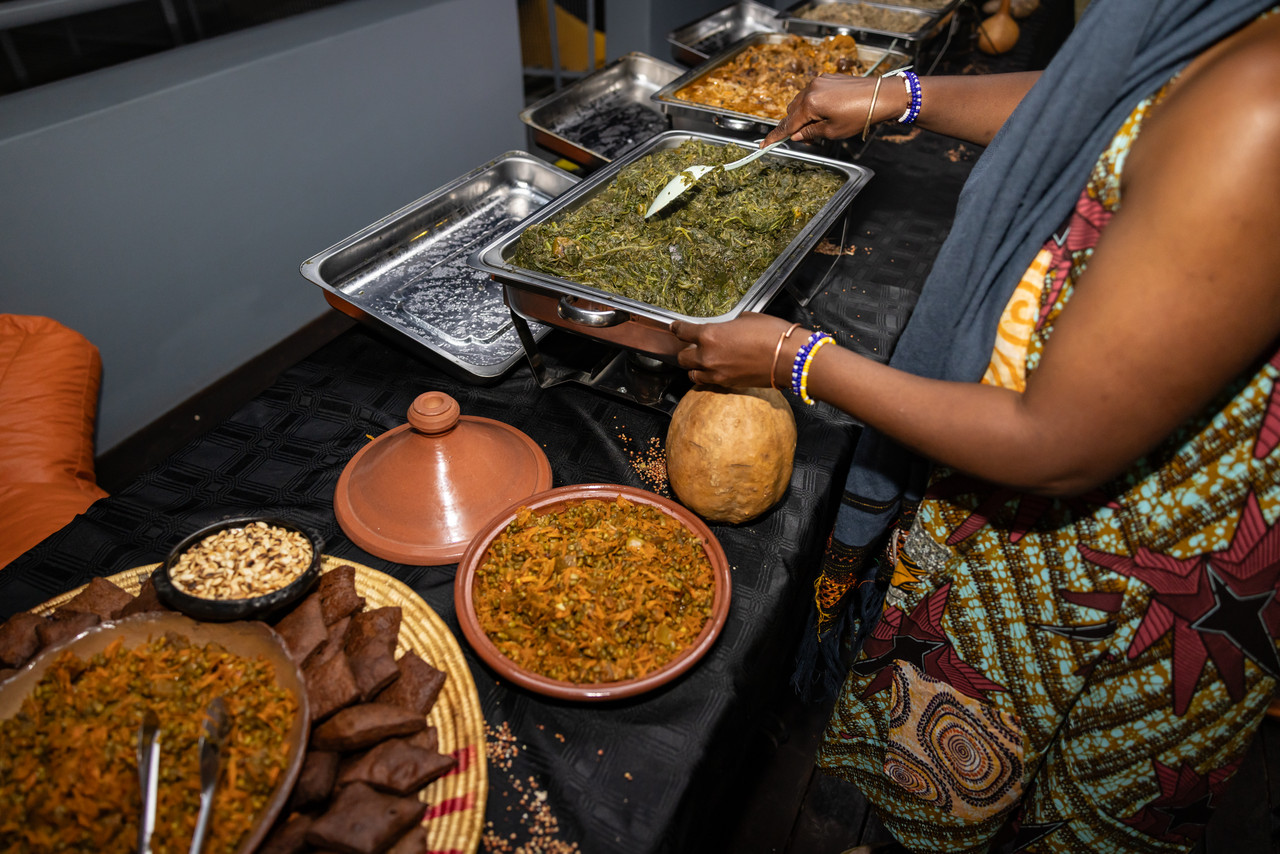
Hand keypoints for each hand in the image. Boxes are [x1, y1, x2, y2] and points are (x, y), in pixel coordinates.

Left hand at [671, 313, 802, 388]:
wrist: (788, 358)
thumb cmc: (771, 333)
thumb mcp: (747, 319)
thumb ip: (730, 325)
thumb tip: (728, 329)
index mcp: (709, 335)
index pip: (683, 332)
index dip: (677, 329)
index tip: (674, 328)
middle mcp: (707, 356)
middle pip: (683, 357)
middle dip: (686, 351)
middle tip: (692, 347)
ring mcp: (716, 373)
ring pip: (693, 373)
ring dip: (695, 367)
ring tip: (702, 362)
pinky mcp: (727, 385)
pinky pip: (708, 382)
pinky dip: (708, 377)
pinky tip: (715, 372)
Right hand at [762, 74, 899, 145]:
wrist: (883, 96)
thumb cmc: (860, 115)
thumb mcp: (833, 131)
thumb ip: (810, 133)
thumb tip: (796, 135)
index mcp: (810, 103)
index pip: (788, 124)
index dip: (776, 136)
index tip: (764, 144)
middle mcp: (811, 88)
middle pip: (792, 111)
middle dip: (795, 126)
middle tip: (809, 138)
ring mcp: (820, 81)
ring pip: (801, 101)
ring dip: (804, 115)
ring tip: (822, 125)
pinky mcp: (829, 78)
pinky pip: (813, 93)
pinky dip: (814, 105)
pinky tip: (828, 112)